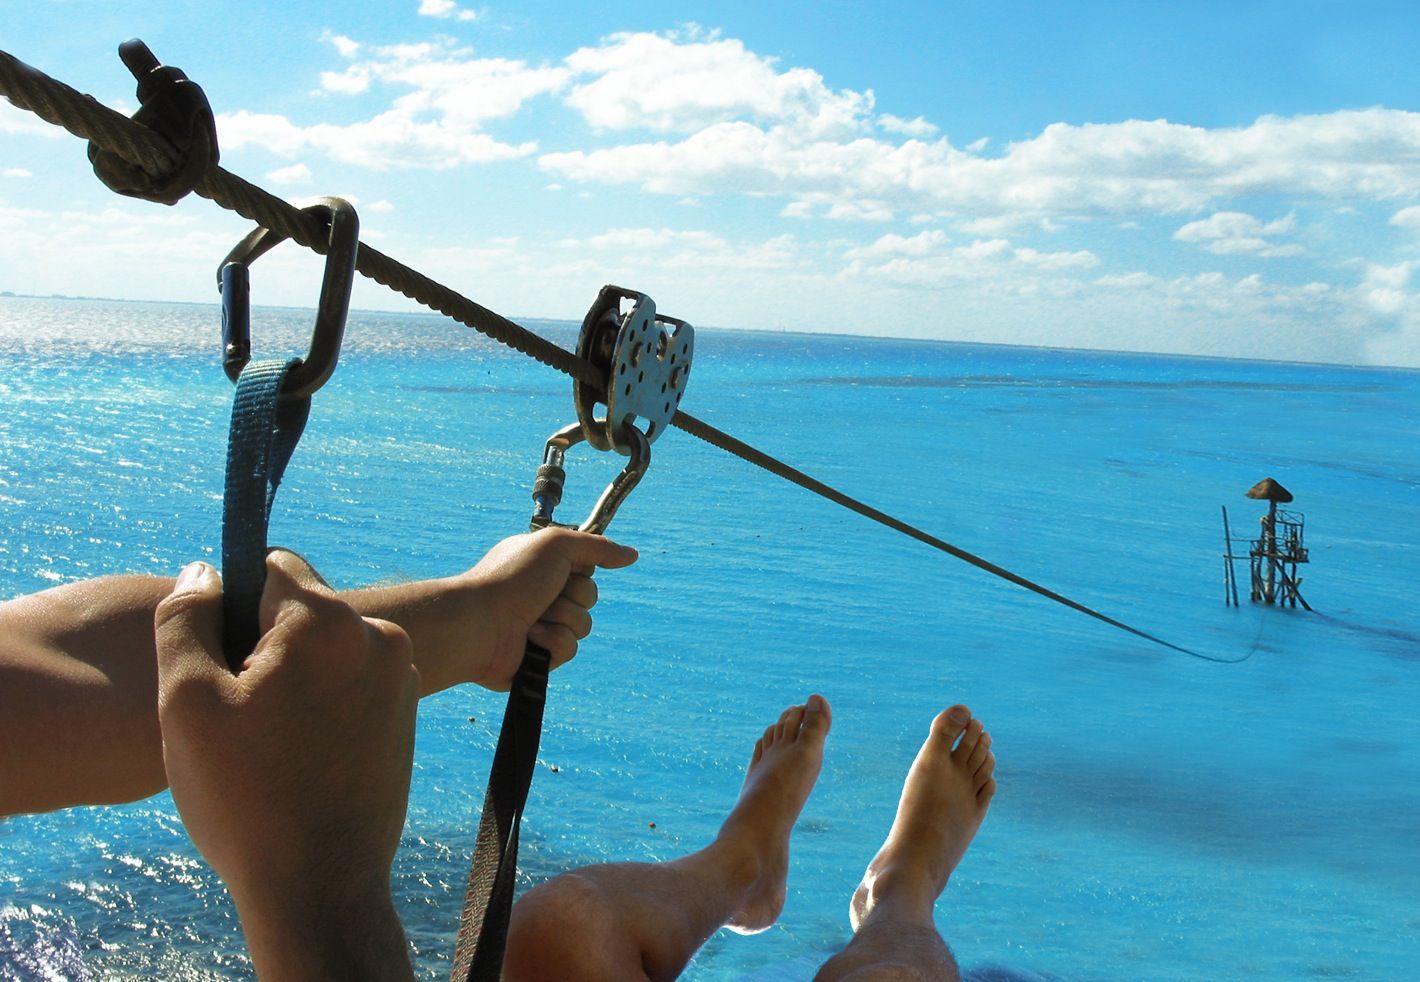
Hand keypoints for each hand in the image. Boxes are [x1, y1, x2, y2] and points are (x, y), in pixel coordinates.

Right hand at [155, 551, 417, 978]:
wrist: (319, 885)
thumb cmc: (246, 796)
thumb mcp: (187, 701)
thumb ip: (185, 618)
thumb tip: (203, 569)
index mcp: (329, 622)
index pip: (274, 566)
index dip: (236, 608)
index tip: (223, 665)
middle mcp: (380, 637)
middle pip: (302, 609)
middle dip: (264, 645)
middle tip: (242, 716)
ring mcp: (401, 677)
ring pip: (326, 649)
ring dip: (293, 678)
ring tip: (270, 743)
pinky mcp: (405, 713)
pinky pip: (351, 683)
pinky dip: (323, 704)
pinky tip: (298, 757)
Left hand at [459, 527, 637, 690]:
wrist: (480, 623)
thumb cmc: (510, 578)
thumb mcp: (555, 545)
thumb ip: (596, 547)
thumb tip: (632, 554)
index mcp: (543, 568)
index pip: (585, 569)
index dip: (580, 569)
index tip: (565, 567)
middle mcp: (542, 596)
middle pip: (590, 597)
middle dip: (573, 595)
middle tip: (545, 593)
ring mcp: (541, 627)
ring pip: (584, 625)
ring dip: (562, 618)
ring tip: (533, 617)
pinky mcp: (540, 658)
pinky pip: (569, 649)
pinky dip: (552, 641)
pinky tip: (528, 637)